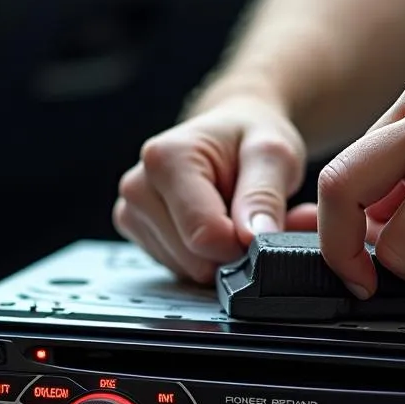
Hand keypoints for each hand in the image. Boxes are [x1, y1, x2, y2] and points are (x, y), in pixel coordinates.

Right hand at [113, 95, 312, 282]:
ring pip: (187, 269)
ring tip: (228, 216)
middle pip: (194, 259)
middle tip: (246, 217)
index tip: (258, 224)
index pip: (206, 235)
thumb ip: (265, 196)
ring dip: (217, 254)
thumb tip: (256, 237)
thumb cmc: (246, 140)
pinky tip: (208, 226)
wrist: (226, 133)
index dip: (241, 243)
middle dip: (229, 250)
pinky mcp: (134, 230)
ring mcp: (131, 211)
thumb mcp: (273, 155)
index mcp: (167, 159)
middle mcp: (139, 186)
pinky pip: (177, 269)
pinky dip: (201, 256)